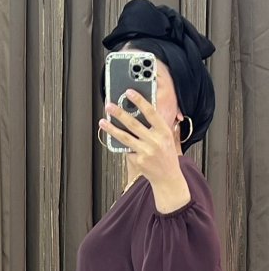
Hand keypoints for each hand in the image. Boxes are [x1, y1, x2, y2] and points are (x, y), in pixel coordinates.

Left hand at [99, 85, 190, 211]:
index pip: (151, 112)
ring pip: (125, 137)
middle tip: (109, 106)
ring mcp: (146, 151)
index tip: (129, 92)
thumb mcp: (166, 138)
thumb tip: (138, 114)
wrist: (168, 177)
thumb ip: (155, 127)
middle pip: (134, 124)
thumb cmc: (166, 155)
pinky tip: (114, 140)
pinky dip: (121, 146)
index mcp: (164, 131)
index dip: (140, 101)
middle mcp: (156, 140)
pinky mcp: (138, 160)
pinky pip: (126, 150)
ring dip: (112, 128)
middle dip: (120, 113)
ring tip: (102, 121)